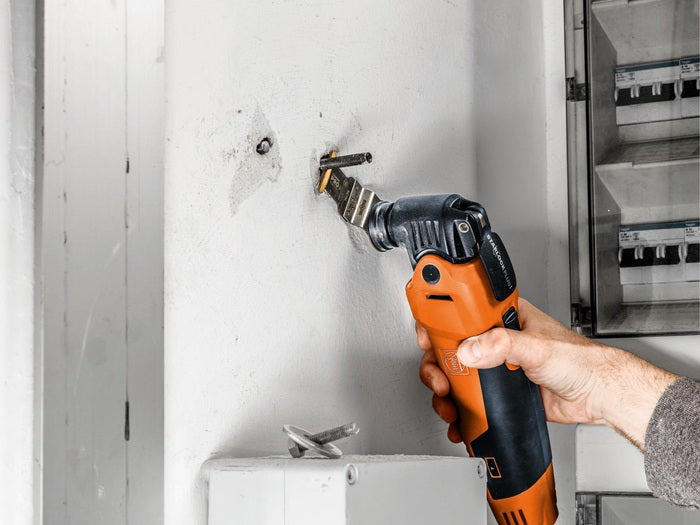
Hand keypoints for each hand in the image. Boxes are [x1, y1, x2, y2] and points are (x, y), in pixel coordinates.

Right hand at [417, 298, 677, 448]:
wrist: (597, 395)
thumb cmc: (580, 361)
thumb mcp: (537, 346)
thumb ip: (502, 345)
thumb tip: (470, 350)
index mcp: (501, 318)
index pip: (460, 313)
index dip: (437, 323)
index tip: (426, 336)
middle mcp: (495, 340)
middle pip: (450, 348)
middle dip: (437, 366)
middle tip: (439, 379)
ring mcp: (495, 367)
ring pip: (456, 377)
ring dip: (445, 393)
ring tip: (449, 405)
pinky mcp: (499, 392)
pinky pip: (470, 400)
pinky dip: (460, 412)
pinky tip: (460, 421)